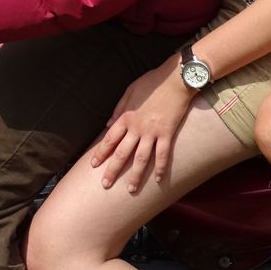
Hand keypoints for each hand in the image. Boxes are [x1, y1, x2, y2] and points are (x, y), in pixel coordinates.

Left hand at [91, 57, 194, 192]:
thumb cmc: (153, 82)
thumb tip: (108, 123)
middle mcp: (137, 128)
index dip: (101, 153)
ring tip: (131, 189)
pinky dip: (161, 168)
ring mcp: (152, 132)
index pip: (109, 139)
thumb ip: (118, 107)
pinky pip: (163, 154)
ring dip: (135, 176)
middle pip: (122, 153)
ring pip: (141, 159)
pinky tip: (159, 179)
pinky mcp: (167, 133)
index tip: (94, 165)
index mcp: (126, 117)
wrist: (176, 79)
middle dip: (112, 170)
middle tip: (105, 185)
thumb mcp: (130, 90)